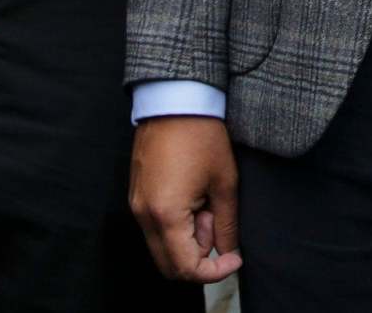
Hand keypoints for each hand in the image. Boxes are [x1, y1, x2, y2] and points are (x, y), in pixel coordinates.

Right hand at [129, 115, 241, 283]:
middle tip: (219, 223)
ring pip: (162, 246)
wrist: (175, 100)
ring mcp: (136, 205)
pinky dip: (177, 224)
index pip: (185, 267)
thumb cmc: (202, 135)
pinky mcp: (137, 195)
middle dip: (199, 256)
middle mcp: (143, 215)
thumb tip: (229, 252)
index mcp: (165, 215)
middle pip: (168, 264)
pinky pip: (155, 227)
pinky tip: (194, 196)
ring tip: (207, 201)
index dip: (214, 272)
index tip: (235, 259)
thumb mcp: (224, 182)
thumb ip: (226, 224)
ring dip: (188, 237)